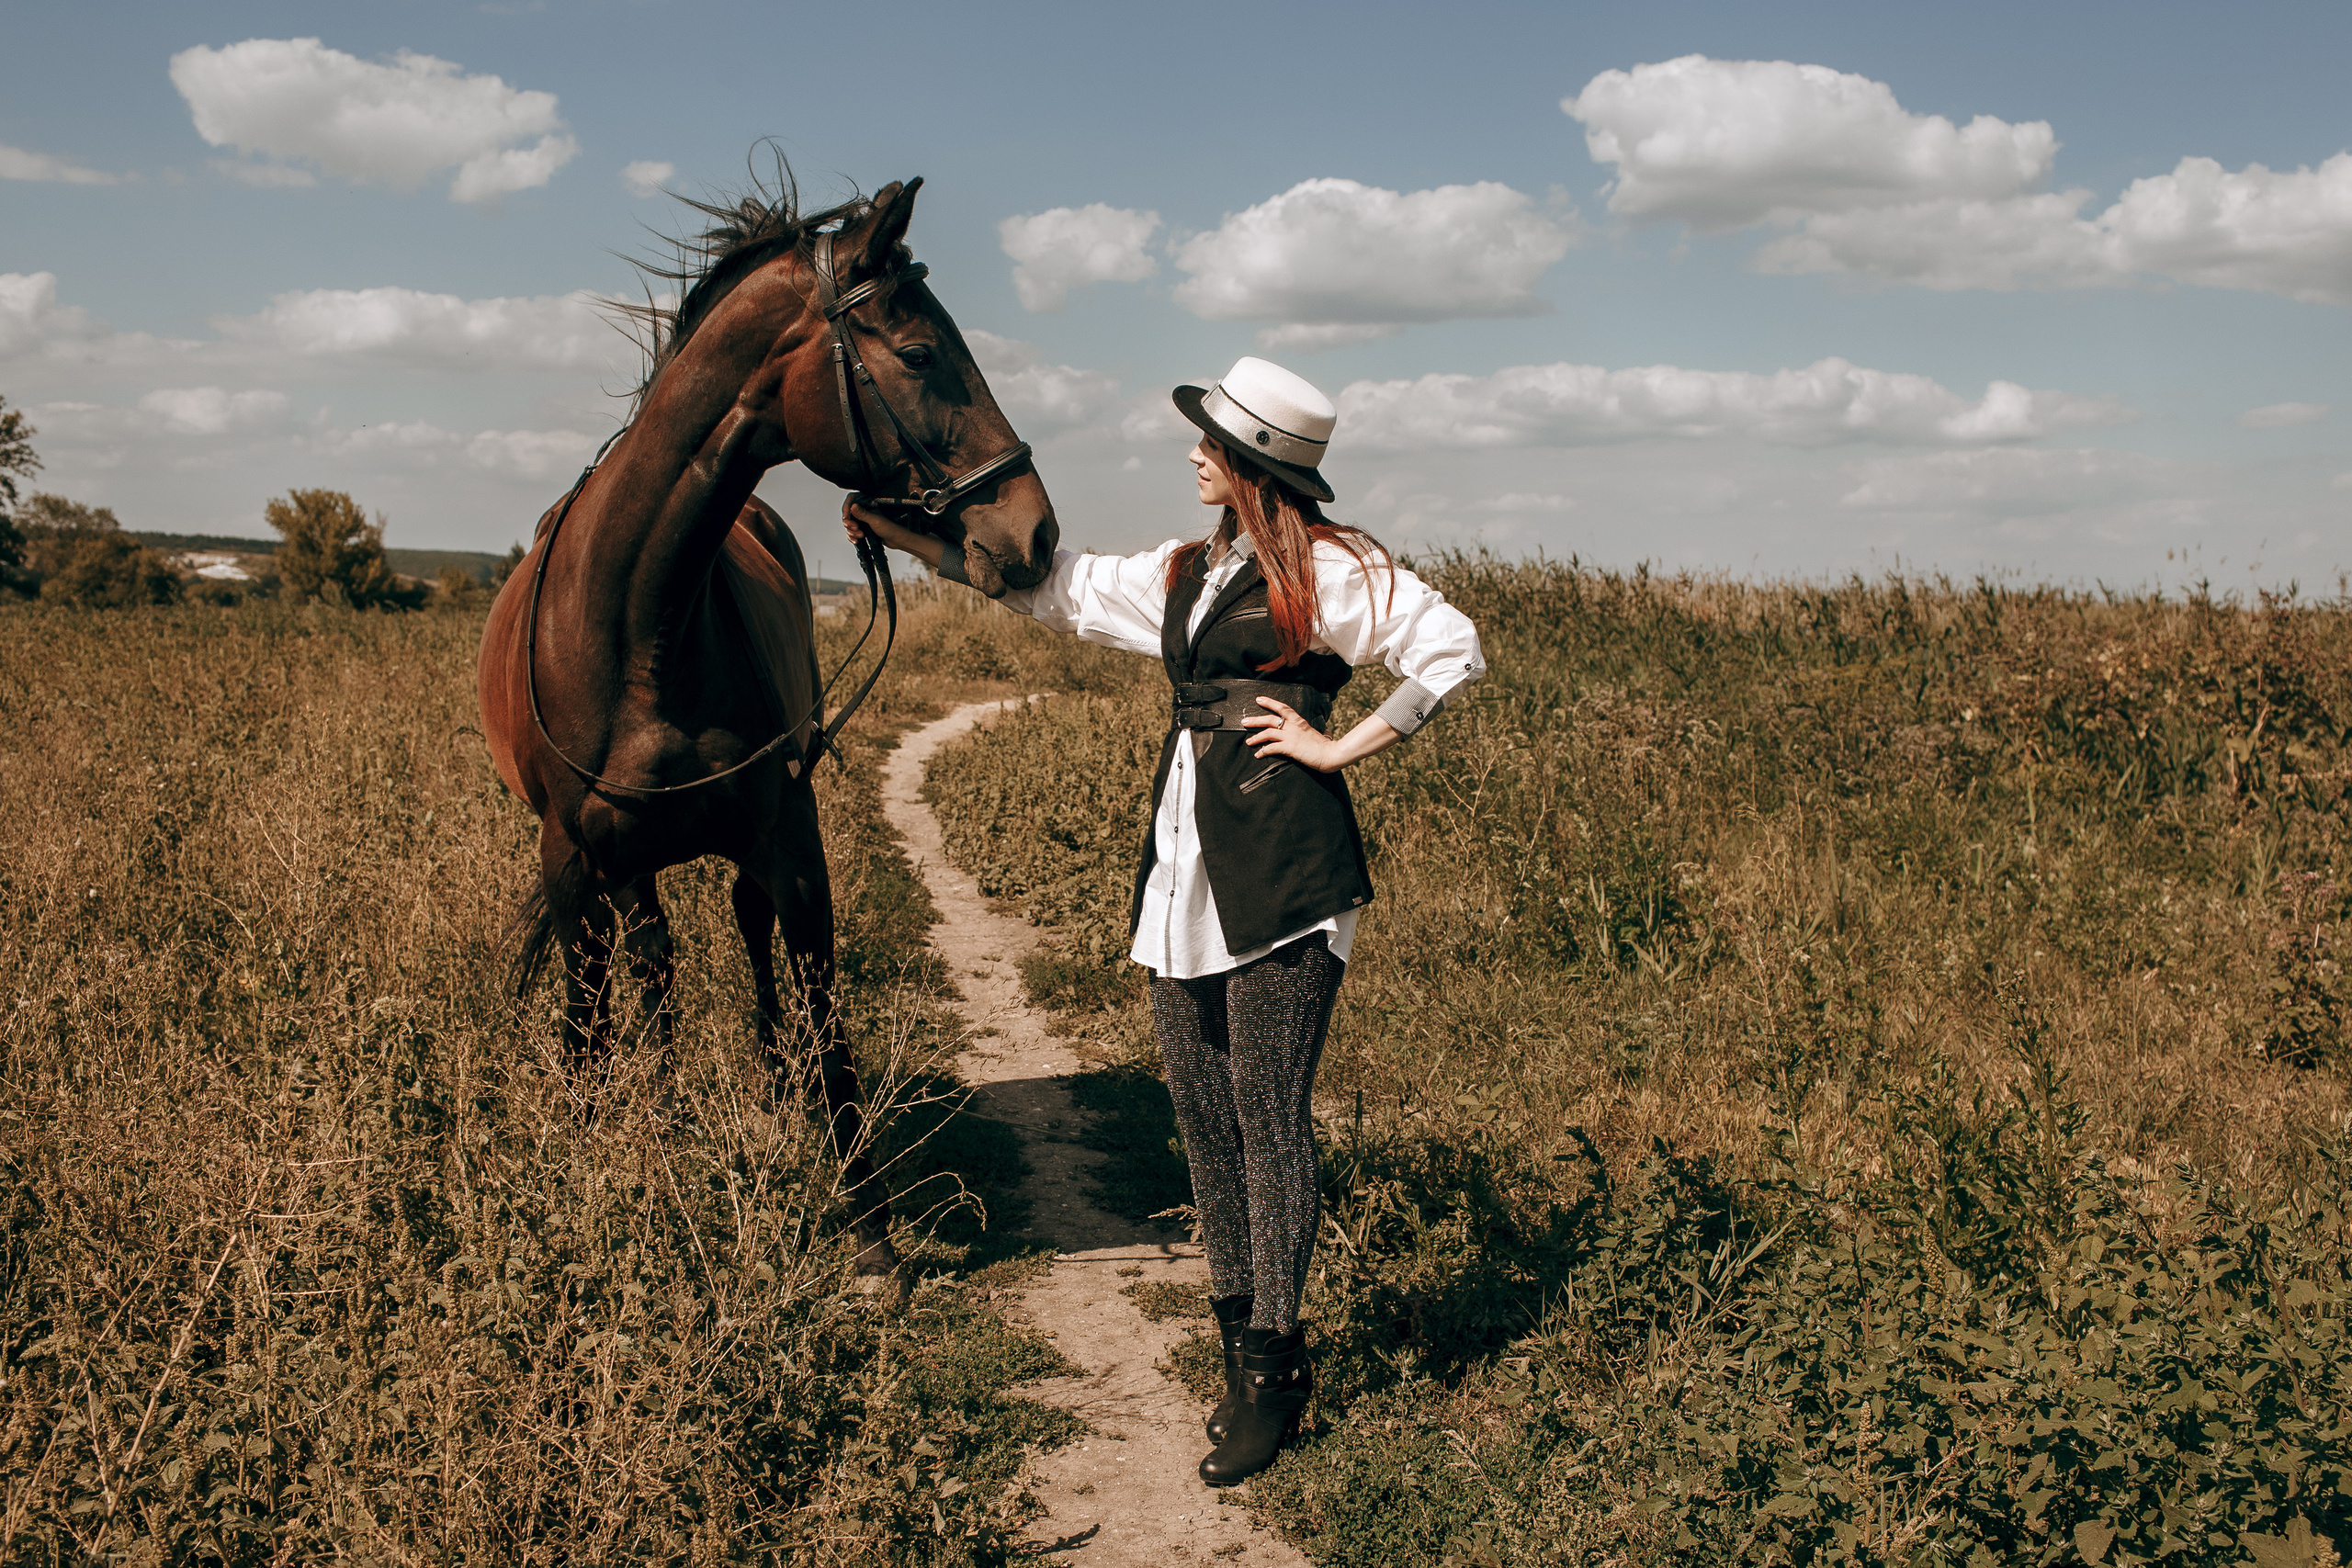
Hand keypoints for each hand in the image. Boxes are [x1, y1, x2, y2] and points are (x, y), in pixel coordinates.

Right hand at [842, 496, 944, 569]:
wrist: (898, 540)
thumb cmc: (891, 528)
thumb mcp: (876, 520)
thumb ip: (863, 514)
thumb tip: (852, 506)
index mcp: (868, 503)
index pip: (851, 499)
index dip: (846, 508)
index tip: (847, 518)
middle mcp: (865, 509)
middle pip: (848, 513)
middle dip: (849, 523)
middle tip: (856, 529)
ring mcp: (864, 519)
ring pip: (849, 524)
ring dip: (851, 531)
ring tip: (860, 536)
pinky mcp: (864, 528)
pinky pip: (852, 532)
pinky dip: (852, 537)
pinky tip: (856, 541)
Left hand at [1244, 699, 1404, 773]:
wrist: (1331, 754)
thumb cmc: (1327, 746)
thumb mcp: (1322, 735)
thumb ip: (1321, 732)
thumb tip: (1327, 733)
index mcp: (1300, 721)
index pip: (1283, 707)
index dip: (1269, 702)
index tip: (1258, 699)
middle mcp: (1294, 726)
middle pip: (1270, 719)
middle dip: (1255, 720)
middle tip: (1244, 721)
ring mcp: (1291, 736)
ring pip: (1268, 732)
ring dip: (1256, 737)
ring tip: (1248, 741)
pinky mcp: (1290, 747)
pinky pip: (1272, 748)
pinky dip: (1263, 751)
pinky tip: (1258, 755)